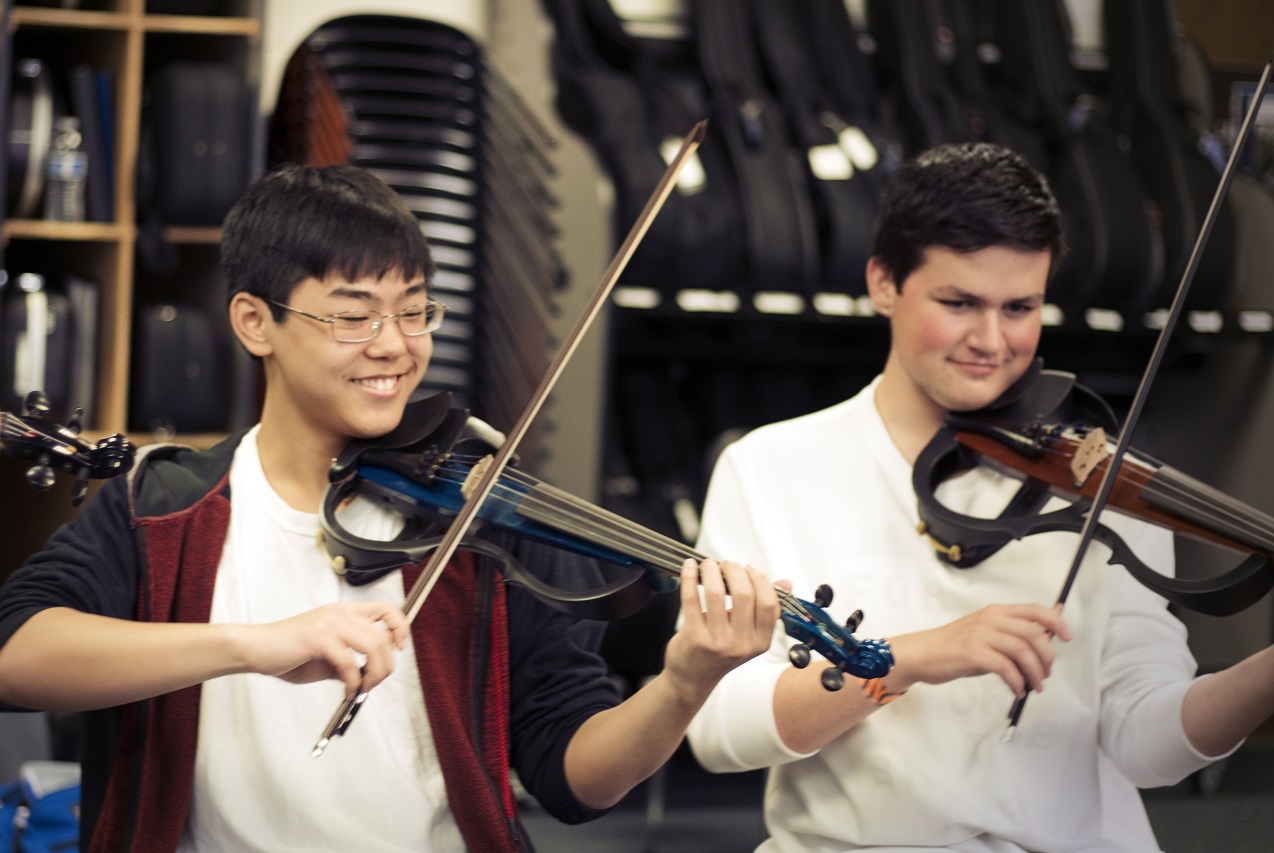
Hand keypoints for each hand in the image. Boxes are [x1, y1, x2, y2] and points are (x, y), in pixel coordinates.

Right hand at [238, 602, 408, 697]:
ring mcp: (329, 623)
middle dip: (386, 665)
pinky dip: (353, 682)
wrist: (255, 649)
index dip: (400, 627)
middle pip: (384, 635)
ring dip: (374, 674)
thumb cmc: (287, 652)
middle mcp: (340, 613)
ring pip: (374, 646)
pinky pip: (349, 662)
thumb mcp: (327, 656)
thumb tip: (370, 675)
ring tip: (362, 689)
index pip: (386, 609)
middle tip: (374, 683)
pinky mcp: (318, 637)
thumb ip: (350, 660)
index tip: (399, 648)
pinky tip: (347, 691)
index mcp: (343, 612)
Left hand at [663, 558, 785, 706]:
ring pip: (716, 593)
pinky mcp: (694, 638)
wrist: (693, 677)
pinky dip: (690, 577)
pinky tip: (689, 567)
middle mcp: (742, 644)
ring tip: (708, 565)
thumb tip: (787, 583)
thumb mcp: (748, 634)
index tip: (750, 568)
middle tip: (726, 565)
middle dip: (734, 570)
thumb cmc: (721, 650)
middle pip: (745, 594)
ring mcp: (717, 642)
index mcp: (760, 642)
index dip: (760, 580)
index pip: (769, 604)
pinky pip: (692, 598)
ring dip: (711, 570)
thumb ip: (765, 607)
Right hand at [887, 603, 1071, 697]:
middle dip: (1047, 656)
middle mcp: (990, 619)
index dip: (1056, 622)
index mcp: (996, 612)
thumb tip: (1045, 637)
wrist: (922, 653)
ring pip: (1022, 650)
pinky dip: (1016, 681)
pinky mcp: (973, 653)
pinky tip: (1017, 690)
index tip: (1067, 637)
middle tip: (1047, 673)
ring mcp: (981, 634)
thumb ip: (1012, 635)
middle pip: (1033, 632)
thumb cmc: (954, 646)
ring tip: (1035, 686)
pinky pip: (1005, 668)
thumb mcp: (986, 634)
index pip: (1034, 610)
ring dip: (1034, 672)